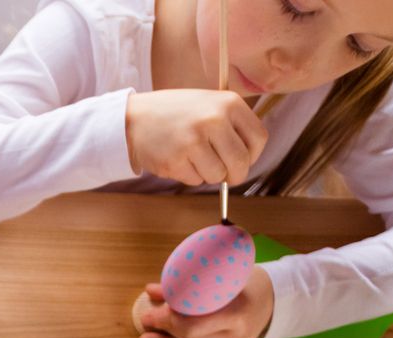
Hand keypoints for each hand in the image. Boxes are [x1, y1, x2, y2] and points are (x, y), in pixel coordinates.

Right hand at [125, 88, 267, 186]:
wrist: (134, 118)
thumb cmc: (175, 113)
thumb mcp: (209, 104)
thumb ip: (232, 125)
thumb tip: (247, 160)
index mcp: (228, 103)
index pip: (259, 139)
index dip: (253, 155)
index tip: (243, 159)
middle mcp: (214, 120)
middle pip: (241, 162)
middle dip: (235, 175)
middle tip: (226, 176)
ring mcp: (194, 141)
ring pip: (218, 176)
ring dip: (208, 175)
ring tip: (193, 159)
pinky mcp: (176, 160)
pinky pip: (195, 180)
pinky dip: (189, 176)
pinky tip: (178, 159)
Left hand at [135, 268, 274, 337]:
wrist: (274, 299)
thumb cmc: (246, 282)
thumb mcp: (223, 275)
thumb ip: (189, 284)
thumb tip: (152, 290)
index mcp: (236, 312)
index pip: (193, 325)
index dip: (168, 320)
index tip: (151, 312)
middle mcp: (237, 335)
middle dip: (163, 333)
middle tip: (144, 325)